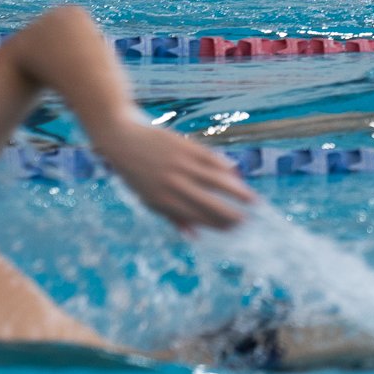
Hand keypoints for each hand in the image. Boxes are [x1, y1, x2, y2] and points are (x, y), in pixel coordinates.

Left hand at [98, 118, 255, 232]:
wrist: (121, 138)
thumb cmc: (135, 172)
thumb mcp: (148, 198)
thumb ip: (172, 216)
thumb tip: (195, 235)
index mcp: (162, 201)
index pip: (197, 218)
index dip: (217, 224)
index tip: (232, 228)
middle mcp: (173, 184)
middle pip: (210, 203)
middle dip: (231, 213)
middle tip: (247, 219)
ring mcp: (181, 164)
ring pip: (217, 181)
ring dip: (237, 191)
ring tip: (252, 199)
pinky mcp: (186, 147)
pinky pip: (212, 160)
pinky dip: (226, 168)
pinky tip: (236, 173)